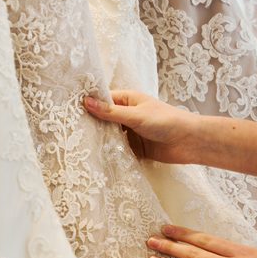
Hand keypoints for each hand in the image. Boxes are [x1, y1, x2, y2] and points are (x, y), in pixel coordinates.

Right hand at [84, 90, 256, 179]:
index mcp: (128, 100)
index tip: (68, 110)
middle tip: (67, 130)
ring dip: (98, 140)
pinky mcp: (134, 149)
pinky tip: (94, 157)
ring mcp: (130, 132)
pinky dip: (108, 153)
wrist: (189, 143)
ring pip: (109, 135)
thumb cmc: (166, 121)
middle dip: (90, 124)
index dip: (87, 104)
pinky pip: (117, 150)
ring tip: (76, 145)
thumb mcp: (136, 115)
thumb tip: (86, 102)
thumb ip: (111, 112)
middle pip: (103, 119)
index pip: (103, 100)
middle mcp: (127, 115)